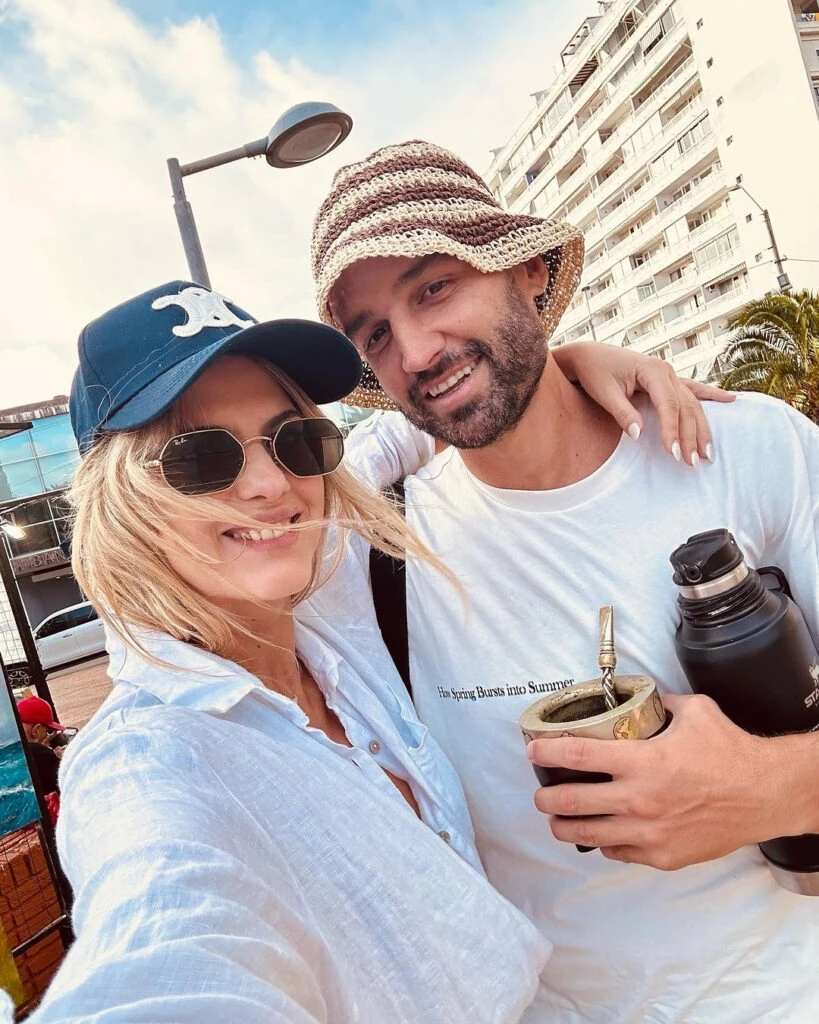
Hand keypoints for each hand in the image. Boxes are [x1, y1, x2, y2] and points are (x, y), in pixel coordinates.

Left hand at [527, 694, 788, 869]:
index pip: (576, 756)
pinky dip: (605, 842)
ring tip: (556, 820)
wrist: (765, 794)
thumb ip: (660, 704)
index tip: (532, 752)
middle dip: (546, 797)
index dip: (546, 753)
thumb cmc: (731, 754)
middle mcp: (639, 799)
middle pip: (571, 802)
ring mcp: (649, 832)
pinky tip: (601, 833)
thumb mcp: (693, 712)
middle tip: (539, 793)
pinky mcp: (662, 855)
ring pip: (588, 833)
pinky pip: (618, 851)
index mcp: (641, 761)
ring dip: (564, 826)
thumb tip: (642, 698)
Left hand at [552, 341, 734, 465]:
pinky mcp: (666, 380)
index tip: (673, 453)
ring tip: (709, 453)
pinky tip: (730, 400)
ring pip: (692, 403)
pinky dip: (711, 396)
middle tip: (694, 462)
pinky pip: (692, 390)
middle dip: (691, 435)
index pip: (668, 404)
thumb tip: (639, 435)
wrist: (589, 355)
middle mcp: (666, 371)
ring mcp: (669, 374)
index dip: (672, 430)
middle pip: (686, 406)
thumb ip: (622, 413)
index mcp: (652, 370)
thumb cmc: (595, 371)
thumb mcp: (604, 393)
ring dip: (702, 428)